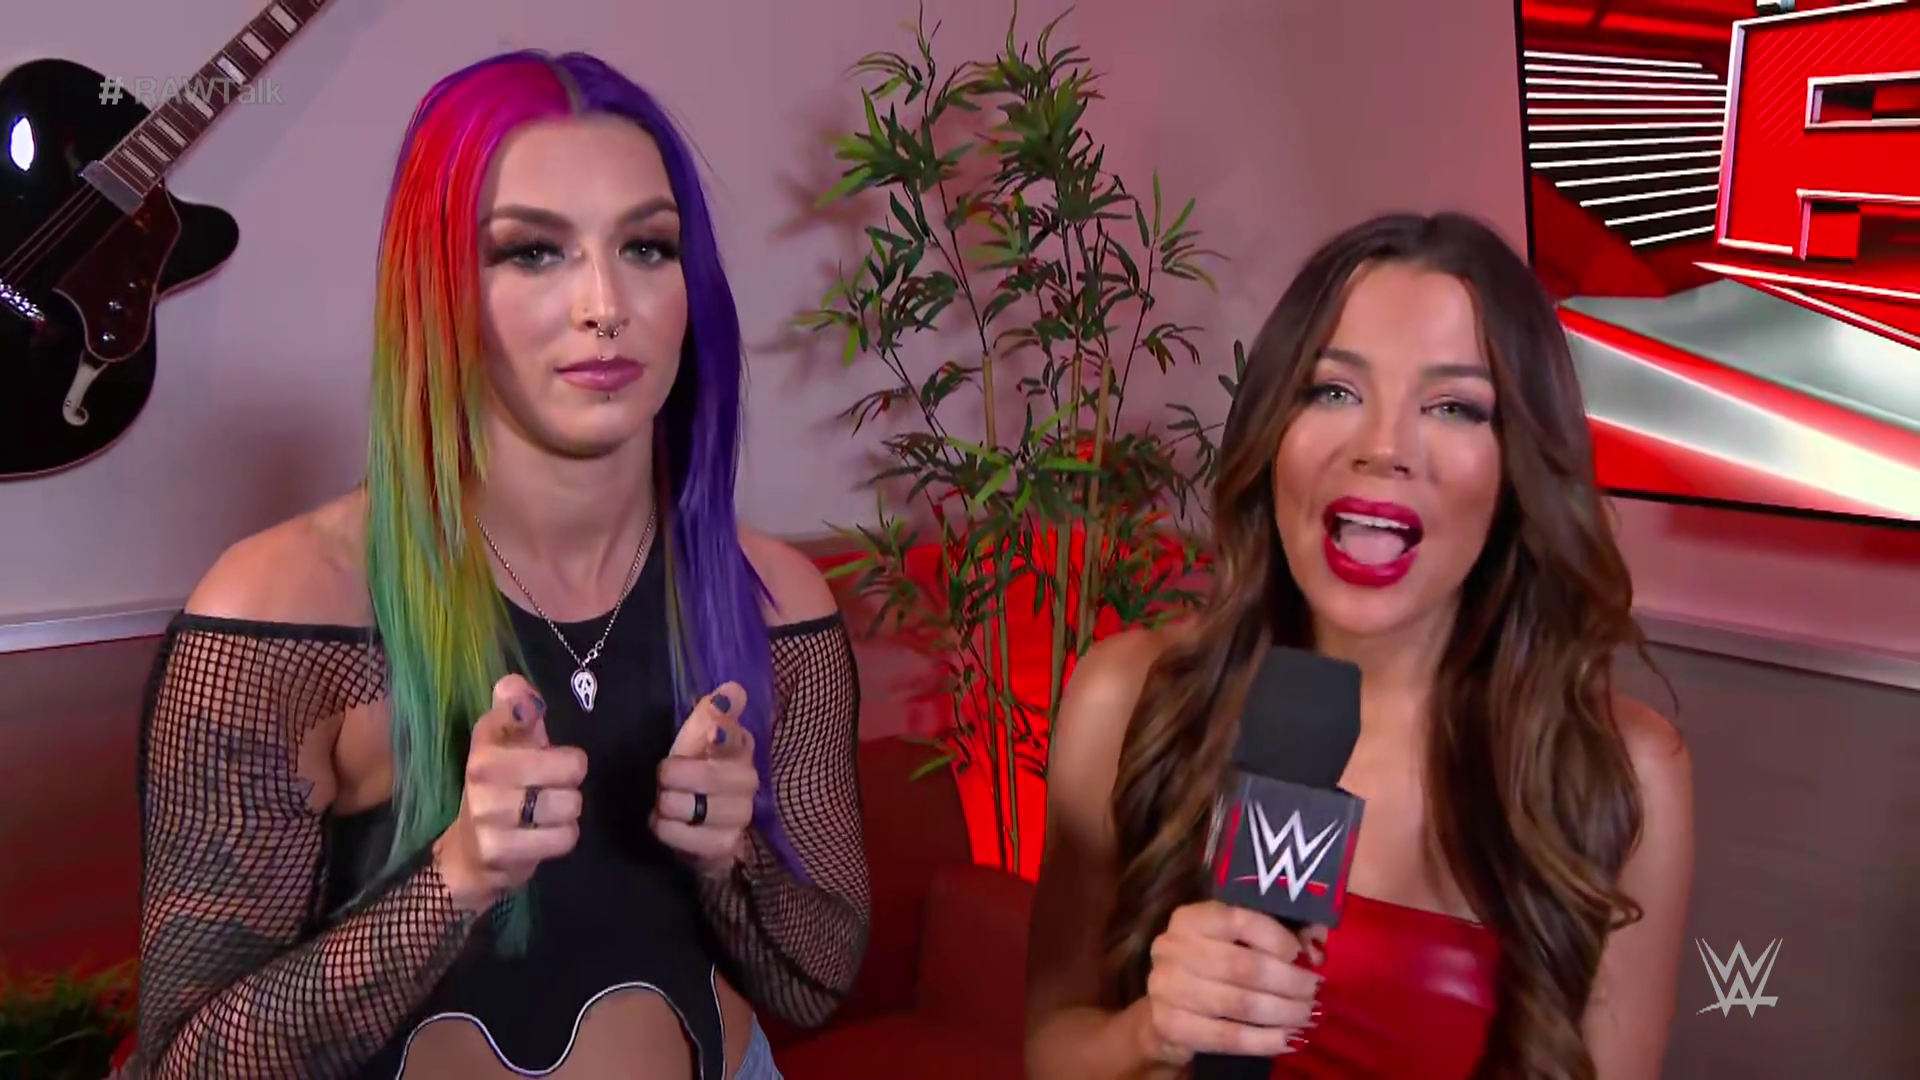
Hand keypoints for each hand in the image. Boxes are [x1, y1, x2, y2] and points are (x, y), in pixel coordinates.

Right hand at [432, 675, 587, 912]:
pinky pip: (563, 838)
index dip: (528, 711)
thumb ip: (520, 712)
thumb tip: (514, 683)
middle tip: (551, 786)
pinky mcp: (498, 850)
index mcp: (486, 741)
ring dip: (567, 812)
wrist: (469, 852)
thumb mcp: (510, 745)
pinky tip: (541, 835)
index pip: (518, 712)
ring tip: (545, 813)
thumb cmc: (502, 787)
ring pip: (570, 805)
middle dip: (570, 780)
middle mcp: (481, 772)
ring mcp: (487, 813)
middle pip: (572, 767)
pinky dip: (561, 837)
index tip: (529, 715)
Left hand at [651, 681, 757, 879]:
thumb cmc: (695, 773)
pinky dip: (666, 829)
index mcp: (740, 747)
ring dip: (667, 804)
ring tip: (668, 802)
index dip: (724, 735)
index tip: (712, 733)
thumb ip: (709, 714)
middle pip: (706, 776)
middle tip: (665, 780)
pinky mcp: (726, 846)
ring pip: (688, 807)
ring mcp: (741, 816)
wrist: (700, 828)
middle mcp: (748, 781)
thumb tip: (733, 688)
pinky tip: (669, 823)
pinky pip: (682, 835)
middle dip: (673, 777)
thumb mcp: (694, 741)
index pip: (736, 738)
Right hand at [1136, 901, 1325, 1064]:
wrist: (1172, 1005)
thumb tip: (1316, 949)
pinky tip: (1288, 1040)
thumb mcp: (1240, 941)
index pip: (1237, 920)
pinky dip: (1263, 1041)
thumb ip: (1279, 936)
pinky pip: (1227, 1037)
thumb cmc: (1215, 965)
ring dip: (1281, 1012)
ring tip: (1307, 1017)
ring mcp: (1166, 987)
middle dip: (1287, 982)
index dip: (1275, 937)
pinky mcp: (1170, 1024)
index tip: (1302, 955)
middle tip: (1315, 993)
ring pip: (1238, 1004)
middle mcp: (1171, 947)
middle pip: (1241, 966)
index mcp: (1190, 918)